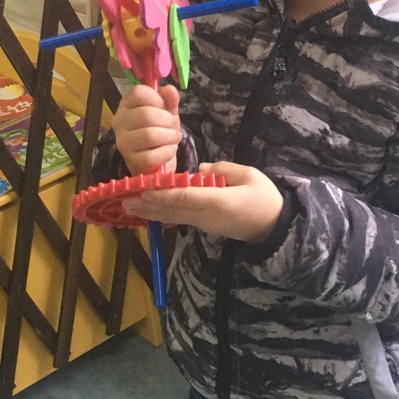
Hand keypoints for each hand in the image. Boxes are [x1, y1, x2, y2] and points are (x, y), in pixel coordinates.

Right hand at [112, 84, 181, 174]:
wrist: (157, 159)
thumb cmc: (160, 129)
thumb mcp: (167, 111)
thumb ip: (169, 99)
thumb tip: (170, 89)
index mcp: (127, 104)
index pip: (138, 92)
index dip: (157, 99)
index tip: (164, 108)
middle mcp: (119, 121)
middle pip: (146, 115)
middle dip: (168, 121)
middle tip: (173, 127)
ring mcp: (122, 142)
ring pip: (149, 135)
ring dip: (169, 137)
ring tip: (173, 138)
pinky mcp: (130, 160)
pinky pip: (151, 156)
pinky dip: (167, 153)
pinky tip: (169, 150)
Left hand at [122, 161, 284, 243]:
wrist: (274, 228)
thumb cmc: (265, 199)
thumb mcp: (250, 176)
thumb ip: (224, 170)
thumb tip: (200, 170)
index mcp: (218, 202)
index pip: (184, 197)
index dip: (162, 193)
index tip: (143, 189)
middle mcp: (206, 216)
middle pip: (172, 209)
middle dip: (148, 203)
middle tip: (124, 198)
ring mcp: (204, 224)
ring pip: (173, 216)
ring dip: (150, 210)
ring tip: (130, 206)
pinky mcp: (204, 226)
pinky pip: (179, 219)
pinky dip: (162, 213)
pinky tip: (150, 211)